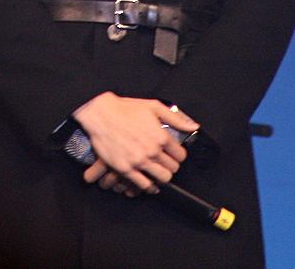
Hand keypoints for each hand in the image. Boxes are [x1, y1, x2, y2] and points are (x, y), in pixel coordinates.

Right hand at [72, 92, 197, 192]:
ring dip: (162, 177)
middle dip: (171, 166)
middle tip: (165, 163)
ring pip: (162, 179)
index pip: (180, 155)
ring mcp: (139, 161)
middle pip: (173, 169)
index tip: (174, 154)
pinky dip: (149, 186)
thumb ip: (176, 119)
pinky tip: (149, 183)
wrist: (101, 115)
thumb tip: (193, 126)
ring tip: (158, 173)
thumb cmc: (126, 109)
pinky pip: (144, 185)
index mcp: (161, 136)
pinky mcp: (126, 169)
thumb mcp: (153, 107)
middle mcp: (152, 150)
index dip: (179, 155)